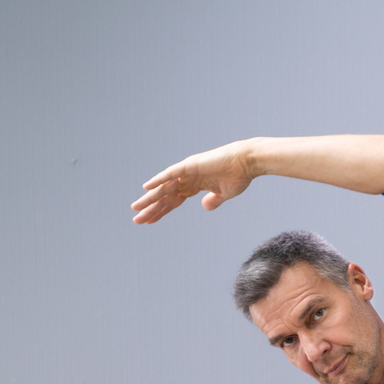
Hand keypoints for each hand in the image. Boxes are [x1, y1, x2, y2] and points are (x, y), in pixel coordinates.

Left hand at [132, 142, 257, 223]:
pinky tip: (147, 187)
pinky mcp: (190, 165)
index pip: (173, 201)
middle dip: (151, 208)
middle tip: (137, 219)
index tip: (150, 221)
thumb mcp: (224, 194)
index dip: (162, 211)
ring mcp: (187, 171)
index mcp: (194, 185)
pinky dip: (158, 180)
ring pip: (164, 187)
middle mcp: (186, 178)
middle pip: (165, 196)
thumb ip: (214, 200)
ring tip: (136, 208)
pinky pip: (171, 174)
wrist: (247, 162)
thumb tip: (205, 207)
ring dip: (150, 198)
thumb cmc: (239, 176)